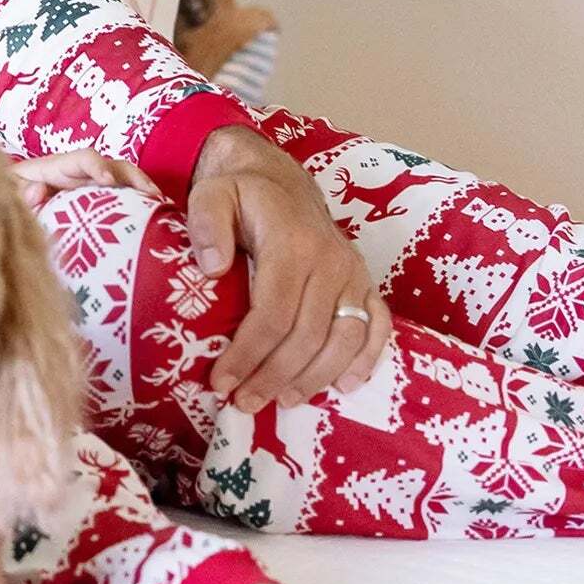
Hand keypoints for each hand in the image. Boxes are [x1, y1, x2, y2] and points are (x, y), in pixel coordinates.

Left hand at [15, 150, 161, 211]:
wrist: (3, 205)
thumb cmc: (5, 196)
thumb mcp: (7, 193)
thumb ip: (19, 192)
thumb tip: (39, 191)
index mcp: (55, 168)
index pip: (84, 158)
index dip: (99, 166)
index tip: (109, 181)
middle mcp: (77, 175)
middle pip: (112, 166)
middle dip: (134, 177)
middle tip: (152, 196)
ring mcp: (87, 189)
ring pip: (122, 183)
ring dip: (142, 192)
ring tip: (162, 210)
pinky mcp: (93, 205)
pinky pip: (119, 202)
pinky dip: (137, 207)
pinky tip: (153, 223)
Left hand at [188, 127, 391, 409]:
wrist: (280, 180)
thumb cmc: (240, 195)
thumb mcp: (211, 196)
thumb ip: (206, 225)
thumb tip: (212, 269)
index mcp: (292, 243)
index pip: (273, 314)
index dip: (248, 354)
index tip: (221, 382)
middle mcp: (330, 261)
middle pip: (308, 335)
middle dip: (275, 376)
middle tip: (245, 403)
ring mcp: (353, 273)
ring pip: (345, 339)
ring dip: (316, 378)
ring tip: (284, 402)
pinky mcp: (366, 282)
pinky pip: (378, 326)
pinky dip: (366, 360)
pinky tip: (343, 386)